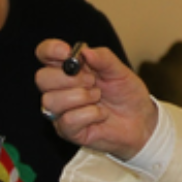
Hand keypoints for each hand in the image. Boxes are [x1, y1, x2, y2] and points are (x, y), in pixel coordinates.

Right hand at [34, 40, 157, 158]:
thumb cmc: (126, 94)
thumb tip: (85, 51)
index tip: (66, 52)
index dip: (50, 50)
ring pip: (50, 100)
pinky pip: (68, 120)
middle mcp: (60, 89)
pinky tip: (101, 114)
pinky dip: (90, 114)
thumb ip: (103, 58)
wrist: (141, 121)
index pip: (44, 54)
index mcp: (69, 68)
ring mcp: (61, 111)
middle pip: (41, 78)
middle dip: (69, 78)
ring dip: (81, 97)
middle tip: (92, 81)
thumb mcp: (119, 71)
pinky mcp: (68, 131)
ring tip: (97, 97)